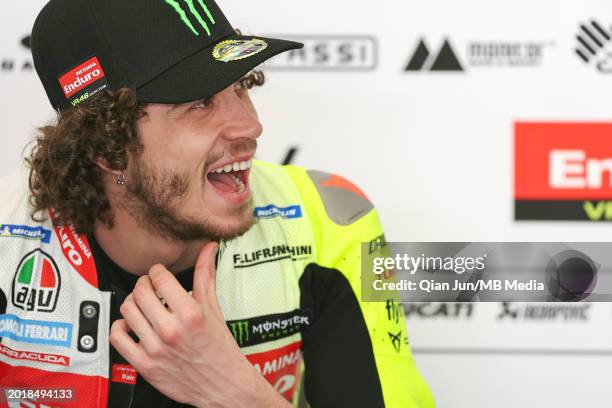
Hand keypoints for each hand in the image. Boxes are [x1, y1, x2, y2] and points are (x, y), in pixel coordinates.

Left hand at [109, 242, 290, 407]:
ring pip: (127, 311)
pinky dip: (120, 327)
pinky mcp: (145, 365)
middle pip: (140, 292)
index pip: (160, 278)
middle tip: (150, 288)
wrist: (222, 384)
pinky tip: (132, 325)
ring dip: (133, 303)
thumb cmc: (219, 347)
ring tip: (143, 305)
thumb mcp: (214, 308)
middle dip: (144, 284)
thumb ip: (207, 275)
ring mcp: (156, 348)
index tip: (159, 275)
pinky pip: (117, 337)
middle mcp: (172, 330)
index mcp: (190, 313)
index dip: (157, 272)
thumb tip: (209, 247)